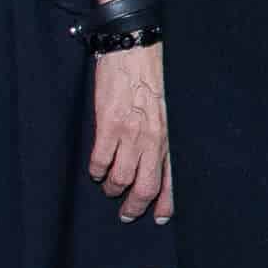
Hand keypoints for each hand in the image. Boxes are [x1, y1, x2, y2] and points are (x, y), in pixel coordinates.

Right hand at [91, 42, 174, 220]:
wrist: (133, 50)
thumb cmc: (152, 78)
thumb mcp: (167, 110)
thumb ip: (163, 136)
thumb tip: (157, 162)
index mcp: (169, 136)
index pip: (171, 179)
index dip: (165, 203)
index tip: (158, 217)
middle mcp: (153, 139)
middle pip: (144, 188)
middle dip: (134, 207)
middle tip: (126, 214)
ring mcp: (130, 134)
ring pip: (120, 179)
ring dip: (112, 188)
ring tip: (108, 187)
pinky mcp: (109, 125)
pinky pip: (100, 161)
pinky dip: (96, 171)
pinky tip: (96, 170)